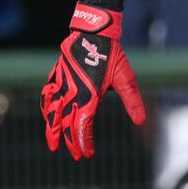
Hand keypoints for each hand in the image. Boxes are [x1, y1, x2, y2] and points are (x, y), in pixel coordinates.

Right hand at [41, 2, 145, 159]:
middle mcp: (72, 91)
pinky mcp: (56, 75)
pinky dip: (46, 109)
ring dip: (52, 129)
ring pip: (51, 111)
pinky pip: (47, 96)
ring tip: (53, 144)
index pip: (82, 126)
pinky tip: (48, 116)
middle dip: (70, 141)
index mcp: (88, 95)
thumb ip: (132, 101)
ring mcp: (61, 83)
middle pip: (66, 123)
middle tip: (75, 156)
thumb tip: (141, 121)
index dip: (83, 142)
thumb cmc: (112, 55)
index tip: (87, 154)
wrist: (94, 32)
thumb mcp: (126, 79)